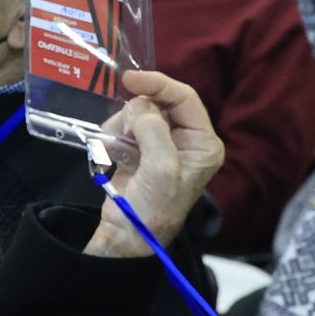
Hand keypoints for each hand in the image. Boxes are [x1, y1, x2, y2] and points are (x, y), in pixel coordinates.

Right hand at [86, 71, 225, 256]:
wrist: (127, 235)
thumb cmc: (153, 208)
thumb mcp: (161, 169)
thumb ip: (154, 130)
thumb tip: (141, 106)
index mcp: (203, 143)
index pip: (185, 98)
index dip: (158, 84)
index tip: (130, 80)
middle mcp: (186, 140)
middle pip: (159, 102)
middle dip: (136, 113)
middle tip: (122, 132)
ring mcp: (162, 144)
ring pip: (138, 112)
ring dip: (121, 127)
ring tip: (116, 151)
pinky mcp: (140, 149)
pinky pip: (124, 126)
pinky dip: (113, 136)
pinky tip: (111, 156)